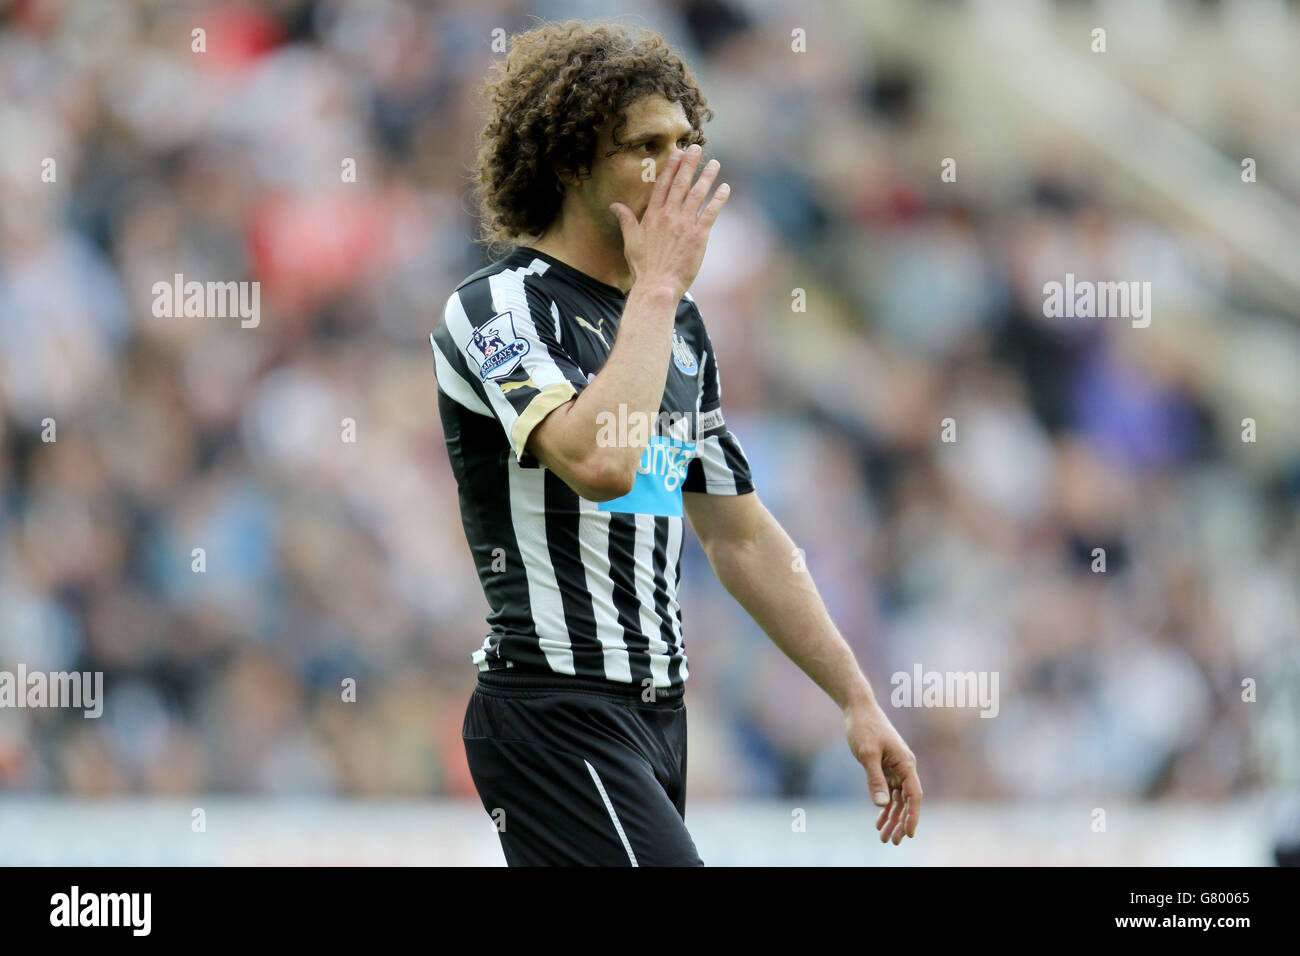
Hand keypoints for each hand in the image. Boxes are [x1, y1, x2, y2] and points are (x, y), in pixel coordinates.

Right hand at [609, 143, 729, 297]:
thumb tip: (614, 205)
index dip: (671, 167)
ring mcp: (684, 225)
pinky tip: (725, 188)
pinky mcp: (699, 236)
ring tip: (714, 163)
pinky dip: (718, 199)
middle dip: (689, 164)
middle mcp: (669, 216)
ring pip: (697, 194)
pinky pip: (711, 213)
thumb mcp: (630, 240)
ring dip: (707, 177)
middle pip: (681, 184)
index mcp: (652, 216)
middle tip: (697, 148)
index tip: (677, 153)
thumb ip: (626, 220)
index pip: (663, 185)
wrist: (657, 285)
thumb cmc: (643, 267)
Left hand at [844, 700, 921, 844]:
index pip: (914, 795)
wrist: (858, 709)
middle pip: (907, 800)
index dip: (912, 816)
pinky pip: (889, 790)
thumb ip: (875, 779)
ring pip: (898, 798)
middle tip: (890, 841)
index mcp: (905, 763)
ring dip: (892, 817)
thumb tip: (883, 804)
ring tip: (883, 836)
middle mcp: (904, 766)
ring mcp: (896, 767)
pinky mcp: (886, 766)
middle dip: (900, 822)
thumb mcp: (867, 754)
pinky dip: (885, 805)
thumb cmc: (864, 728)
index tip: (908, 834)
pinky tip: (879, 819)